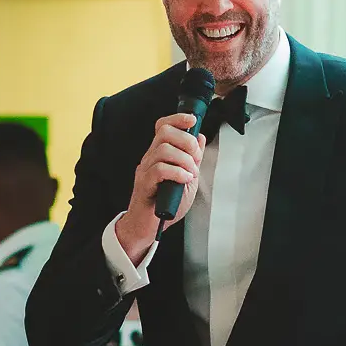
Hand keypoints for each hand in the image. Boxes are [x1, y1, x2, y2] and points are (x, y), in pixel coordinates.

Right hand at [117, 115, 204, 260]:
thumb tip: (200, 136)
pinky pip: (160, 169)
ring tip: (190, 174)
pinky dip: (177, 172)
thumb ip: (193, 158)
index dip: (178, 118)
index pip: (164, 125)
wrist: (148, 227)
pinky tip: (184, 180)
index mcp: (159, 154)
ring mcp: (145, 170)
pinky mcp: (144, 184)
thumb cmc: (165, 204)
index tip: (193, 120)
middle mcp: (150, 158)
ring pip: (164, 149)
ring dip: (185, 160)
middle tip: (195, 159)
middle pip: (165, 132)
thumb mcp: (186, 178)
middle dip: (187, 141)